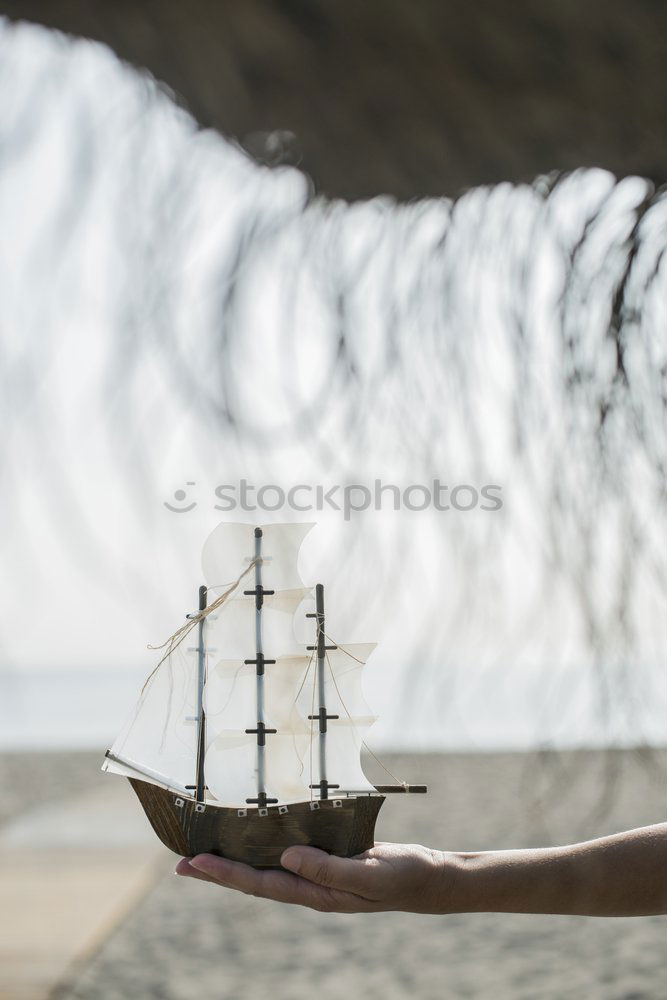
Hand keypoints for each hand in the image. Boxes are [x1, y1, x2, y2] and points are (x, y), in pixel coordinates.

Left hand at [176, 842, 452, 912]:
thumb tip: (285, 858)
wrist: (428, 878)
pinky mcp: (327, 858)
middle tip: (181, 861)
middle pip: (253, 879)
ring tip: (207, 847)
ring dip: (237, 858)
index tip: (193, 862)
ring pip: (267, 867)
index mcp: (315, 894)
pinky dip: (265, 844)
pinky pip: (288, 852)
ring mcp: (317, 873)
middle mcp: (309, 886)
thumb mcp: (368, 874)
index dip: (225, 874)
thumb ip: (328, 869)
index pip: (259, 884)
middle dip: (218, 871)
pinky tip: (256, 834)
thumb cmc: (401, 877)